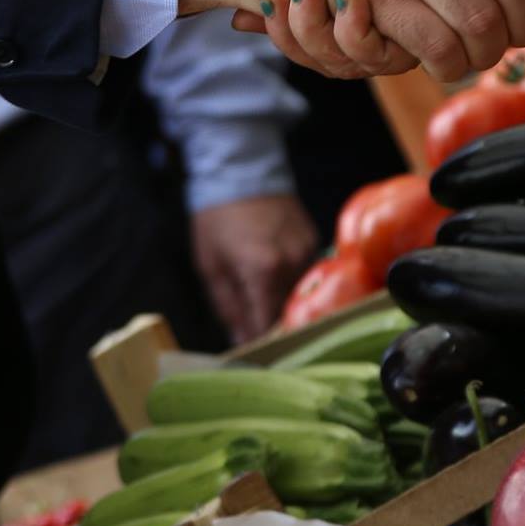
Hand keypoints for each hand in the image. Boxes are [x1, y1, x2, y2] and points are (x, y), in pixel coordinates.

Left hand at [190, 194, 318, 342]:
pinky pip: (305, 273)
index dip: (259, 344)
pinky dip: (291, 281)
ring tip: (264, 301)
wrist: (240, 170)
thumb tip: (241, 339)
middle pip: (288, 313)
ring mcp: (307, 250)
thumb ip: (228, 307)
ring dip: (283, 303)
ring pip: (299, 295)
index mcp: (262, 271)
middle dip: (271, 326)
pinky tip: (276, 275)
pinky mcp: (313, 240)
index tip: (252, 355)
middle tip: (256, 333)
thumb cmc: (217, 219)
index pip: (266, 325)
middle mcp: (291, 263)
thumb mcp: (211, 266)